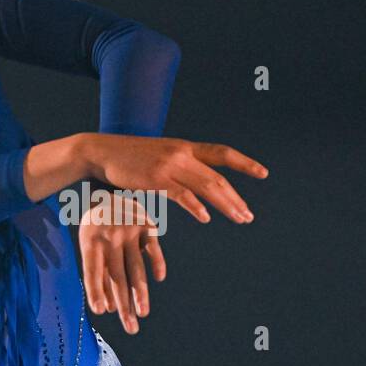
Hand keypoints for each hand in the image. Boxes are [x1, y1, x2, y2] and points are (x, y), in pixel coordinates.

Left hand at [79, 192, 164, 334]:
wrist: (106, 185)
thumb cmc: (96, 224)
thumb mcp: (89, 243)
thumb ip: (97, 273)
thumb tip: (106, 308)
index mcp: (90, 240)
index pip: (93, 271)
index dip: (96, 291)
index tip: (102, 311)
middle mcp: (110, 235)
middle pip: (117, 276)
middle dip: (123, 304)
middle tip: (130, 328)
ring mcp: (129, 229)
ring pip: (136, 267)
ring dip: (140, 293)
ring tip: (142, 314)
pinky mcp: (146, 223)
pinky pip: (153, 247)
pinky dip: (156, 262)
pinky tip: (159, 278)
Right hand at [82, 134, 267, 223]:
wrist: (102, 152)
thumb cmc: (130, 159)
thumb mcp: (160, 156)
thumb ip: (179, 166)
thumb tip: (193, 181)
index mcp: (185, 147)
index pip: (223, 153)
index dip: (245, 163)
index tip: (263, 173)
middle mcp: (182, 153)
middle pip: (218, 177)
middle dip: (236, 198)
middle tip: (248, 216)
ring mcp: (170, 165)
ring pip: (206, 186)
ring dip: (226, 204)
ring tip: (240, 219)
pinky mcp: (156, 178)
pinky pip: (181, 194)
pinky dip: (195, 206)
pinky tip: (206, 218)